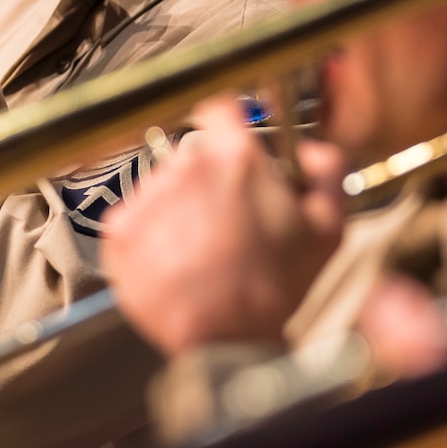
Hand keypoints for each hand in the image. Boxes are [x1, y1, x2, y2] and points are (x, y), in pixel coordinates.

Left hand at [100, 98, 344, 354]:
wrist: (228, 339)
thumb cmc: (277, 286)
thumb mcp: (328, 228)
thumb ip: (327, 171)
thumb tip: (312, 149)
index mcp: (234, 157)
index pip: (218, 108)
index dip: (225, 124)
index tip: (227, 141)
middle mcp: (184, 167)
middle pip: (189, 154)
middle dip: (205, 179)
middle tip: (224, 218)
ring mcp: (146, 198)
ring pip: (159, 187)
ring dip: (176, 209)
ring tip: (200, 249)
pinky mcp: (118, 232)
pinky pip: (132, 220)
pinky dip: (149, 237)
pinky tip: (176, 262)